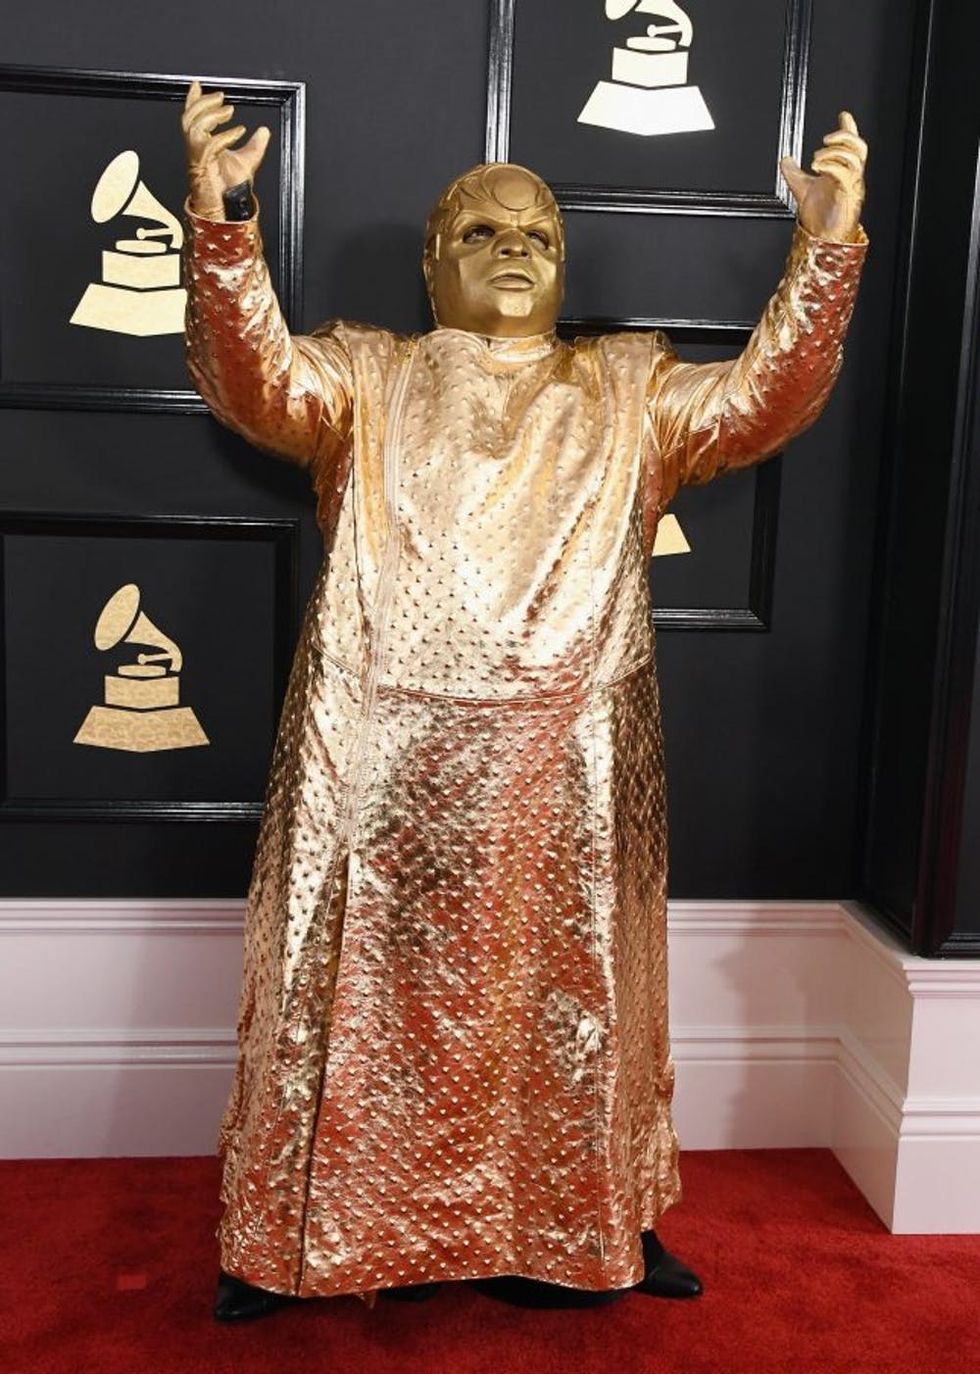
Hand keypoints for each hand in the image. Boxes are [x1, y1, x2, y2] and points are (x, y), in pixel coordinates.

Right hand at [182, 79, 270, 219]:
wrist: (228, 211)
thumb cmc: (230, 190)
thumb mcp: (247, 160)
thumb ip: (256, 145)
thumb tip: (264, 130)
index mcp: (202, 145)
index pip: (193, 117)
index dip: (193, 100)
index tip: (198, 85)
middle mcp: (196, 150)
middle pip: (188, 117)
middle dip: (203, 103)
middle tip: (222, 97)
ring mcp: (198, 158)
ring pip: (193, 126)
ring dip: (212, 115)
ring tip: (229, 111)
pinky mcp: (202, 167)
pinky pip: (210, 144)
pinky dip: (225, 135)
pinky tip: (240, 132)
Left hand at [780, 111, 866, 243]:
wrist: (821, 238)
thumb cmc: (819, 218)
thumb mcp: (801, 188)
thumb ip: (793, 173)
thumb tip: (785, 159)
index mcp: (843, 172)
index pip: (851, 145)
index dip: (849, 128)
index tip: (844, 115)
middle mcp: (851, 177)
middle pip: (859, 147)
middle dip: (844, 137)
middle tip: (825, 139)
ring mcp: (852, 186)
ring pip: (854, 158)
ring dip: (833, 153)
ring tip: (816, 158)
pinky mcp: (849, 196)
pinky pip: (846, 174)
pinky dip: (831, 166)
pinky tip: (817, 167)